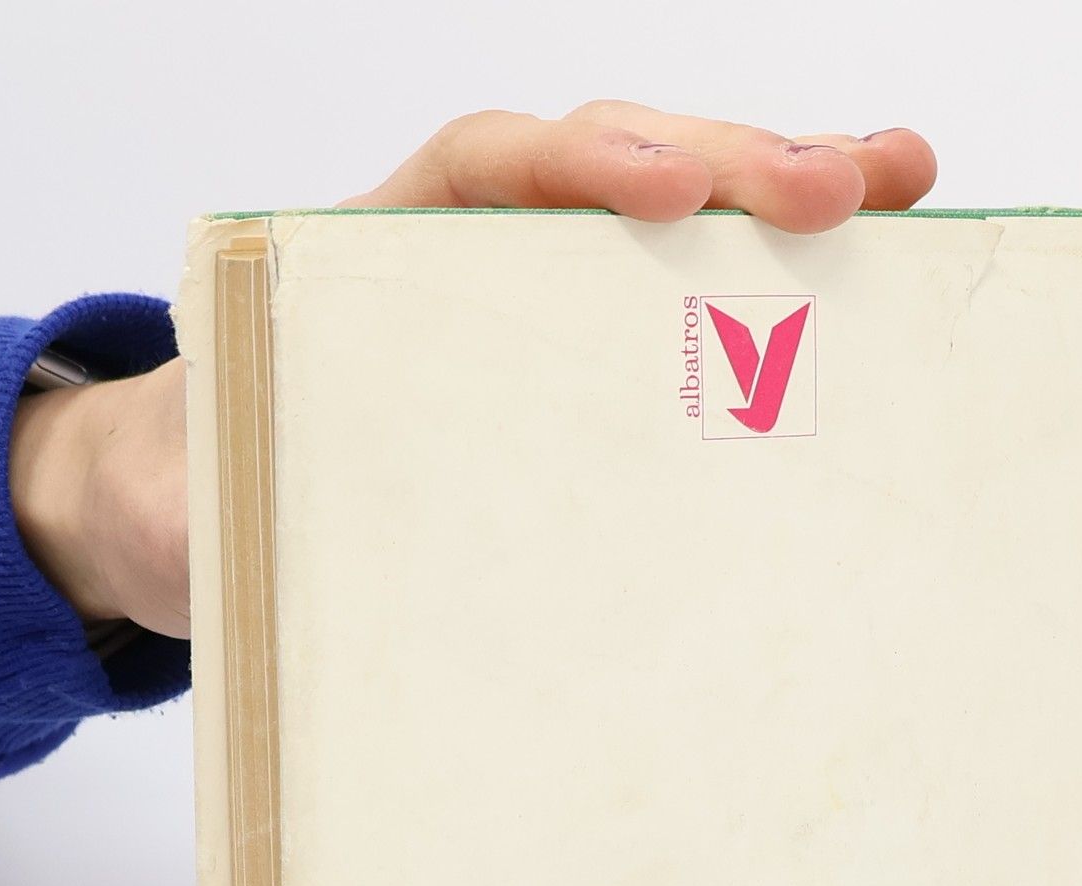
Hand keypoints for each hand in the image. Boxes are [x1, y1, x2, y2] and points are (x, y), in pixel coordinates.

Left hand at [11, 105, 938, 639]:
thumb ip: (192, 489)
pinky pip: (688, 301)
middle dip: (729, 162)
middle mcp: (477, 253)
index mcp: (376, 251)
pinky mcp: (590, 361)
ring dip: (784, 190)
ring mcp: (544, 298)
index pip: (487, 166)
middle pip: (614, 165)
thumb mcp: (184, 484)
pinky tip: (868, 267)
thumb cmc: (211, 473)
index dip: (580, 164)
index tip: (664, 193)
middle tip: (841, 188)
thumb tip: (193, 526)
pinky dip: (774, 280)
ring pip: (672, 216)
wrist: (203, 496)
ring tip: (896, 185)